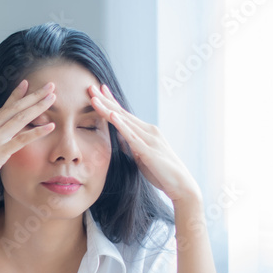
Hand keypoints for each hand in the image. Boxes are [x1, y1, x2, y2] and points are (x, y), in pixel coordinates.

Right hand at [0, 80, 57, 205]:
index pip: (3, 108)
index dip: (16, 95)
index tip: (27, 83)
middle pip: (15, 109)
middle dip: (34, 96)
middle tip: (50, 86)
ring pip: (20, 119)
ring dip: (38, 107)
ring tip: (53, 98)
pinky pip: (22, 140)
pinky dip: (37, 132)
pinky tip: (51, 126)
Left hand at [88, 83, 200, 203]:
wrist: (181, 185)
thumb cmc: (161, 172)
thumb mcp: (141, 156)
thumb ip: (131, 146)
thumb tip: (119, 139)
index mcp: (145, 132)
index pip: (124, 114)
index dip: (111, 102)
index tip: (98, 91)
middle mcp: (148, 131)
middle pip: (122, 113)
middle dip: (105, 100)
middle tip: (90, 87)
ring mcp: (149, 139)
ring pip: (125, 121)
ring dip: (108, 109)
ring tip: (94, 98)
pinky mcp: (149, 151)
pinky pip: (132, 136)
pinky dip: (121, 125)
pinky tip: (112, 116)